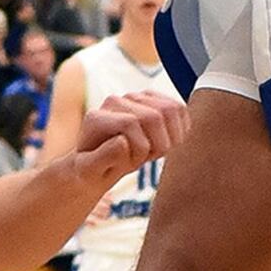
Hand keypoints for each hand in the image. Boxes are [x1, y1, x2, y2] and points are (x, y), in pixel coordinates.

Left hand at [70, 92, 187, 185]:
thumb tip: (123, 141)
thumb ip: (103, 158)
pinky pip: (178, 108)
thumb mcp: (90, 172)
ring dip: (171, 137)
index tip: (134, 165)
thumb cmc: (93, 171)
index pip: (131, 123)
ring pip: (170, 109)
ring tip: (157, 151)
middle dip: (158, 145)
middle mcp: (116, 101)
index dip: (140, 148)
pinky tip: (168, 142)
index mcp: (97, 118)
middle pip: (154, 115)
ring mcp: (134, 98)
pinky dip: (181, 129)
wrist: (97, 163)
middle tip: (148, 160)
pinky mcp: (151, 99)